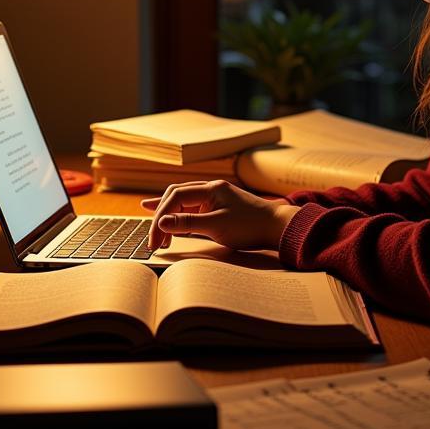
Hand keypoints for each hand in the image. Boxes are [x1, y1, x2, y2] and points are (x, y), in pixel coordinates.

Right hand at [140, 180, 299, 251]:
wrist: (277, 227)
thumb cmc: (250, 226)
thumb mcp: (217, 226)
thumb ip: (188, 223)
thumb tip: (161, 222)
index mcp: (211, 188)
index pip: (176, 197)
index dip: (161, 216)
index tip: (155, 238)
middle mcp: (211, 189)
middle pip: (176, 197)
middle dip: (162, 217)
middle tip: (152, 239)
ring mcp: (215, 198)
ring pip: (183, 203)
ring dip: (169, 217)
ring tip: (154, 233)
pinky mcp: (218, 208)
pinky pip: (192, 210)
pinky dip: (179, 217)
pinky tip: (166, 220)